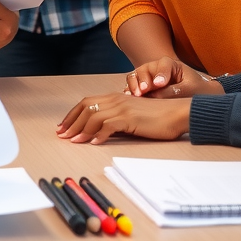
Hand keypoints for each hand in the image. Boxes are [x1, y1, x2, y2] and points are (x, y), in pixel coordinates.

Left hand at [57, 93, 191, 144]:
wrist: (177, 113)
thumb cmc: (158, 116)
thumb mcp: (133, 115)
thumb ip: (117, 119)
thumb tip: (101, 131)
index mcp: (116, 97)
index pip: (87, 102)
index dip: (73, 114)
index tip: (64, 126)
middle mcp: (117, 99)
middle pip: (86, 108)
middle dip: (72, 122)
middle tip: (63, 135)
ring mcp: (123, 108)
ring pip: (94, 117)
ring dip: (81, 130)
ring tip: (74, 141)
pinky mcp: (130, 118)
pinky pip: (109, 126)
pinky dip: (99, 135)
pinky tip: (93, 143)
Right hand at [125, 57, 223, 97]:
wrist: (196, 94)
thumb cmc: (196, 90)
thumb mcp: (189, 90)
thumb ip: (173, 92)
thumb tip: (154, 97)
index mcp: (172, 65)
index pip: (164, 65)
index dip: (161, 74)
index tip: (160, 84)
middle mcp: (157, 68)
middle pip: (146, 69)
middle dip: (143, 80)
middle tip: (144, 90)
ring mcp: (148, 76)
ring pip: (136, 75)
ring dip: (134, 84)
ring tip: (136, 95)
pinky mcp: (143, 86)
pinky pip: (132, 85)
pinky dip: (129, 90)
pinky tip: (129, 98)